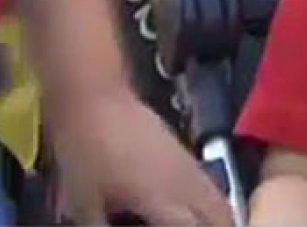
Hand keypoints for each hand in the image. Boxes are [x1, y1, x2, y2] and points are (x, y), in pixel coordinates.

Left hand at [48, 88, 233, 225]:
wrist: (94, 94)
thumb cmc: (86, 149)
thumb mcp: (83, 201)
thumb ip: (100, 225)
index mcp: (167, 199)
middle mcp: (187, 182)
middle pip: (222, 214)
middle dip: (221, 226)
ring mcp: (187, 161)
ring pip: (217, 196)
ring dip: (215, 215)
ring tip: (194, 222)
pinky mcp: (180, 149)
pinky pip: (206, 182)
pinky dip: (204, 199)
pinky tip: (180, 207)